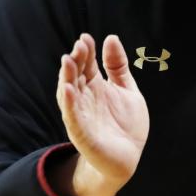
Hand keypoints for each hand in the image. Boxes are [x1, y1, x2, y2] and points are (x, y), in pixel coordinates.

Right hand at [54, 33, 148, 195]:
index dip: (86, 52)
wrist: (129, 158)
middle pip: (75, 76)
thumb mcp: (127, 90)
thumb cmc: (126, 124)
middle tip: (80, 46)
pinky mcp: (82, 134)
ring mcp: (81, 116)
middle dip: (76, 61)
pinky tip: (69, 90)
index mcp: (95, 87)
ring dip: (67, 77)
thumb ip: (118, 66)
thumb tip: (111, 37)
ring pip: (69, 94)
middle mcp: (84, 99)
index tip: (86, 37)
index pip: (86, 65)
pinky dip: (69, 104)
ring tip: (68, 60)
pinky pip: (73, 117)